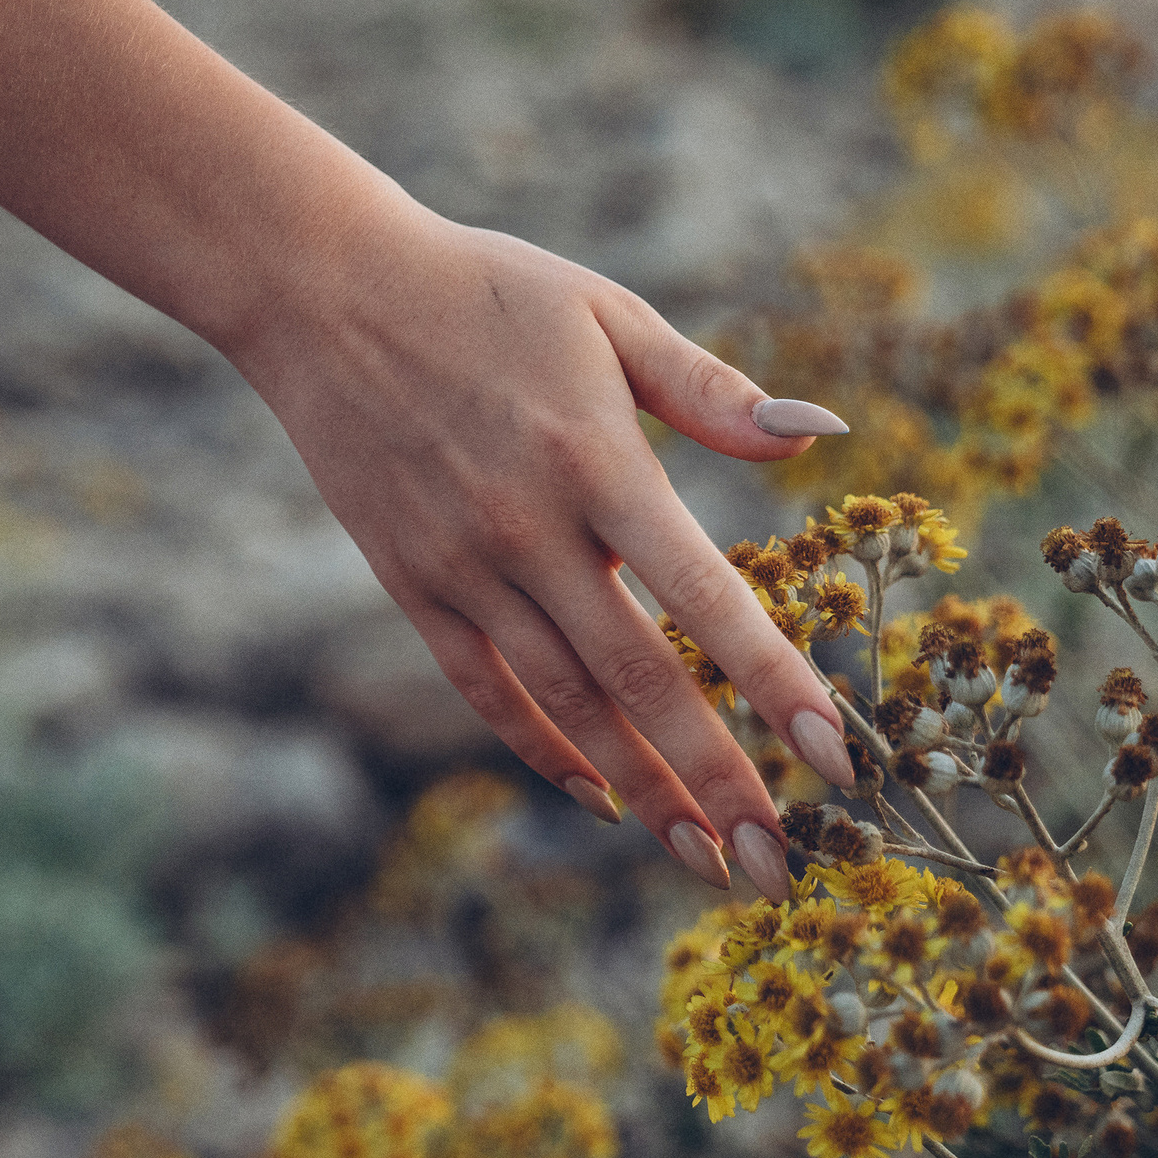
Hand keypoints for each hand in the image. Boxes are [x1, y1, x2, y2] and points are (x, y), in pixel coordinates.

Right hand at [0, 0, 853, 893]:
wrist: (323, 294)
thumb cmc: (487, 293)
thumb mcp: (607, 315)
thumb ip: (712, 389)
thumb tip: (822, 434)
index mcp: (597, 459)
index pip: (705, 593)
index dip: (773, 682)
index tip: (834, 758)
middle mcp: (530, 529)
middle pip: (638, 680)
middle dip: (714, 780)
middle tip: (777, 864)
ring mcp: (465, 567)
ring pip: (566, 704)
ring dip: (641, 788)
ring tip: (705, 857)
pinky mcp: (414, 586)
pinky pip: (487, 690)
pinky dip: (546, 749)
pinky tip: (602, 797)